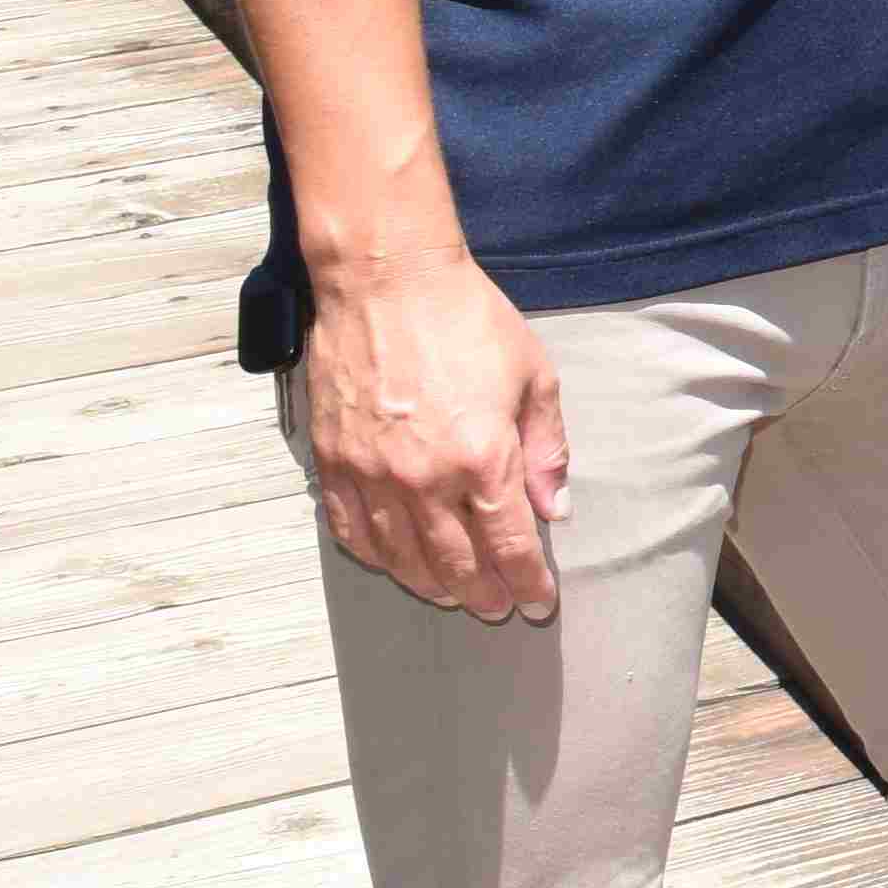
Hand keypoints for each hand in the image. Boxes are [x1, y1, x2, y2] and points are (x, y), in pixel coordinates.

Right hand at [304, 244, 570, 622]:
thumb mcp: (534, 378)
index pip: (509, 546)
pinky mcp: (333, 461)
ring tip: (451, 594)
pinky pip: (349, 529)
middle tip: (497, 607)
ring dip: (429, 584)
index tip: (537, 600)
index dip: (527, 581)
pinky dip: (374, 555)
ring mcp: (371, 473)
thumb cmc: (467, 320)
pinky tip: (393, 561)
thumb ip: (546, 450)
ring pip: (400, 558)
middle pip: (455, 564)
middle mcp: (423, 477)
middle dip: (482, 593)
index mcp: (482, 457)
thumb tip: (555, 508)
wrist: (386, 280)